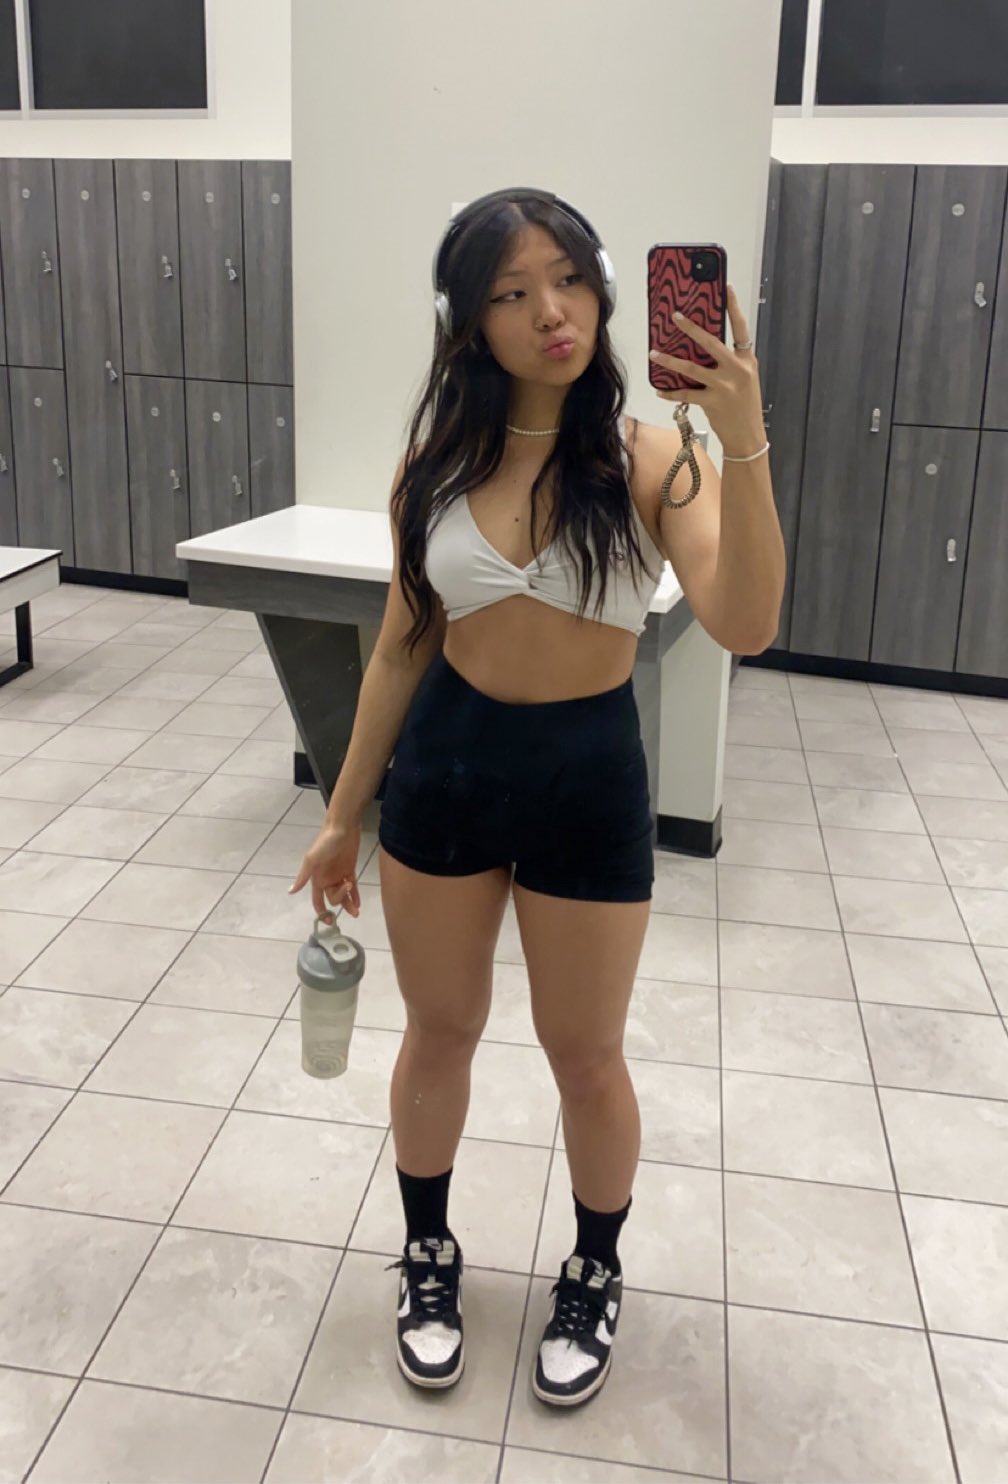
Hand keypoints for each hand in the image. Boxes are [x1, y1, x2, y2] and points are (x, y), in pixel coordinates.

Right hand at [288, 819, 362, 920]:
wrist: (343, 826)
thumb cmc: (325, 842)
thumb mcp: (312, 859)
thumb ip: (304, 876)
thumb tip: (291, 892)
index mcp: (317, 878)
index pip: (317, 900)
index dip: (321, 912)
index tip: (329, 922)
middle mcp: (327, 878)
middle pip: (333, 898)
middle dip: (340, 902)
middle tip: (348, 893)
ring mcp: (339, 874)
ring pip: (343, 895)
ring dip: (349, 904)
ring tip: (356, 912)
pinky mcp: (350, 869)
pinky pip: (353, 886)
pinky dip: (355, 895)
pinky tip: (358, 904)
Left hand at [649, 283, 765, 451]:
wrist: (748, 436)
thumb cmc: (745, 406)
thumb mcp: (745, 378)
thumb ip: (730, 362)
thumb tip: (703, 347)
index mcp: (746, 359)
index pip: (740, 327)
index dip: (733, 306)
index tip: (726, 287)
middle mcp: (737, 369)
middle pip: (711, 343)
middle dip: (691, 329)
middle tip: (675, 317)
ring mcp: (724, 386)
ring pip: (692, 368)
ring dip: (670, 360)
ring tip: (654, 354)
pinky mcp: (712, 402)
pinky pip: (686, 394)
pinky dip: (671, 392)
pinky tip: (660, 389)